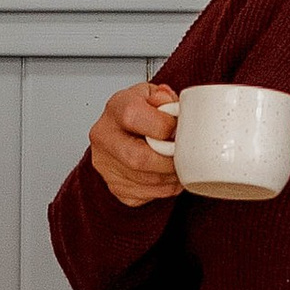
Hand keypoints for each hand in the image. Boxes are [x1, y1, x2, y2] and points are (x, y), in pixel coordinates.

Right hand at [88, 83, 182, 209]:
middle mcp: (104, 137)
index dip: (164, 126)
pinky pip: (145, 195)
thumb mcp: (153, 95)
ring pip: (145, 181)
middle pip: (138, 158)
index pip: (134, 116)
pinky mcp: (115, 186)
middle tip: (185, 156)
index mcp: (115, 108)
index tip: (177, 129)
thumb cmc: (140, 113)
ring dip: (171, 177)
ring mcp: (106, 165)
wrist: (123, 131)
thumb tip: (174, 109)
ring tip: (182, 166)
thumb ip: (165, 98)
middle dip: (169, 161)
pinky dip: (165, 189)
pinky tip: (169, 176)